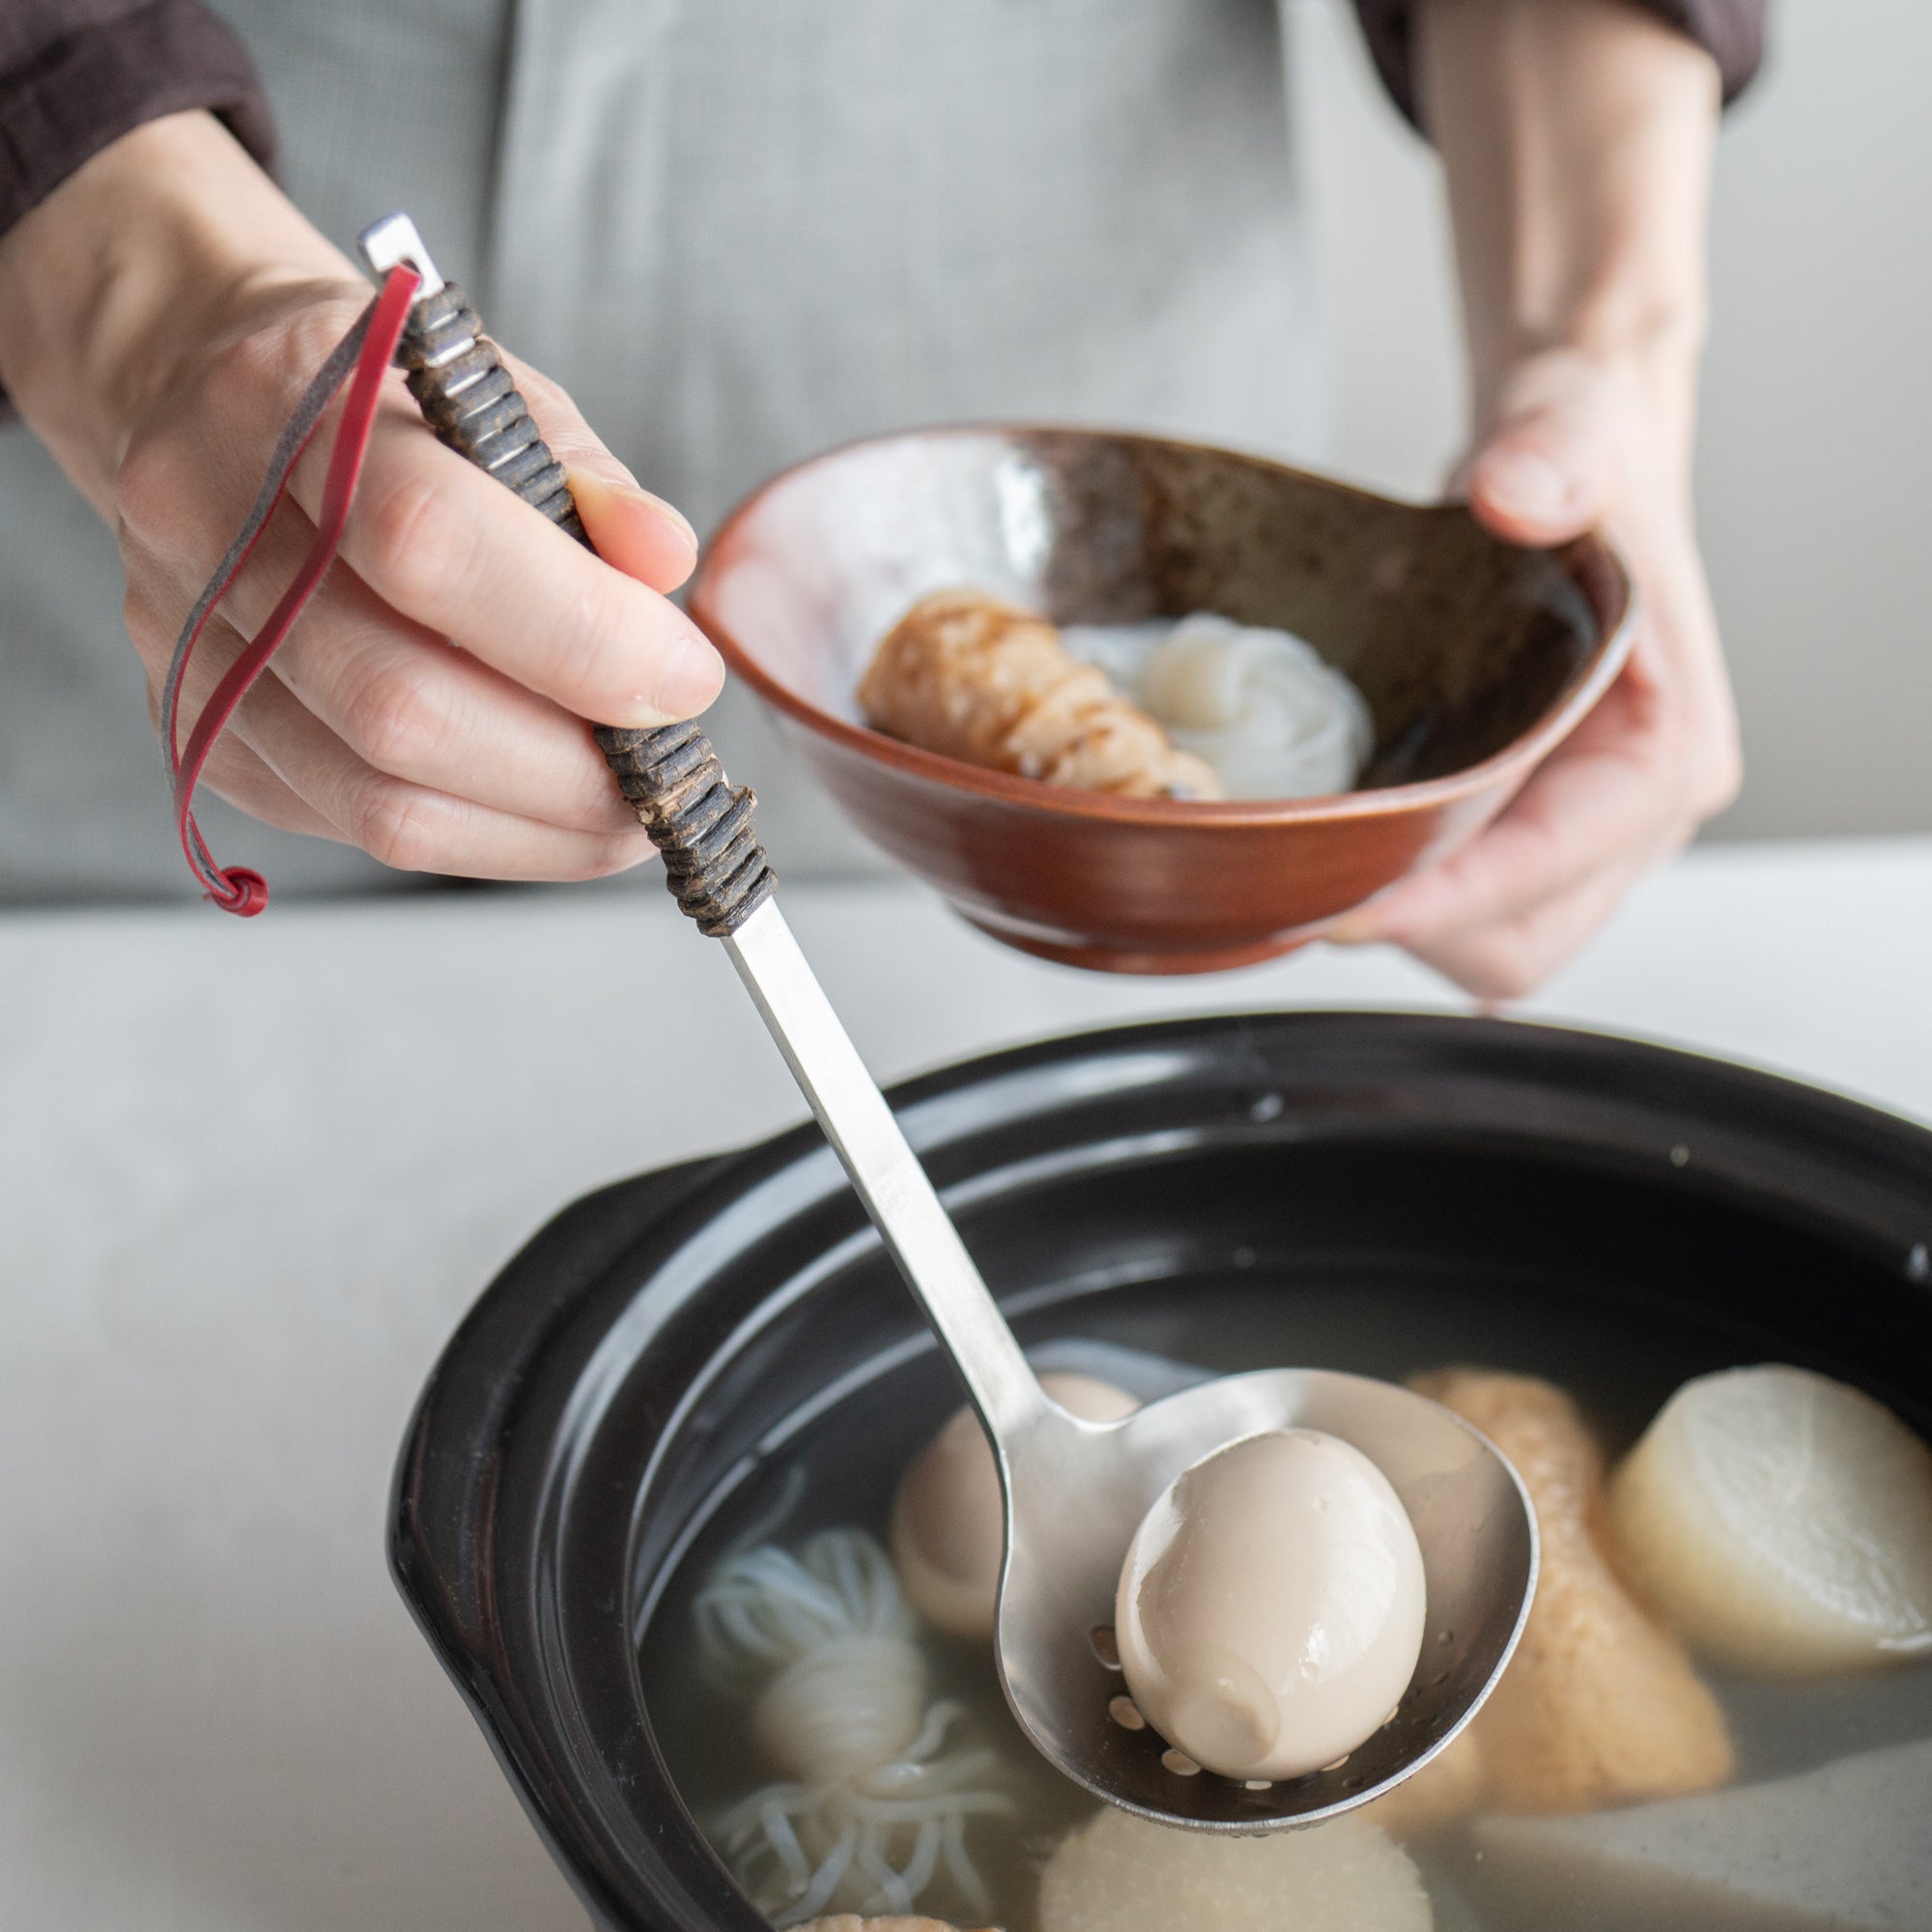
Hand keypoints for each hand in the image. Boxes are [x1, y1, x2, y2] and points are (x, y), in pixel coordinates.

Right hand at [118, 280, 718, 879]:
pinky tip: (553, 808)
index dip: (584, 636)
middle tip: (674, 768)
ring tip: (634, 805)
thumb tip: (663, 563)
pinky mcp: (208, 740)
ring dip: (546, 825)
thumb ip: (582, 478)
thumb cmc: (377, 405)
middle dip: (576, 766)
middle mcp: (206, 532)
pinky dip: (493, 838)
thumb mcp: (489, 392)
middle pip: (403, 707)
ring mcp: (191, 652)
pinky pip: (369, 831)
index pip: (432, 543)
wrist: (203, 404)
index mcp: (287, 407)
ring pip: (386, 800)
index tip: (688, 677)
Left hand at [1331, 348, 1739, 997]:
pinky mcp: (1521, 827)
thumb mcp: (1570, 436)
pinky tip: (1329, 840)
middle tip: (1302, 883)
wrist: (1573, 452)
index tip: (1344, 906)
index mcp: (1665, 756)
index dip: (1443, 901)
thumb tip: (1515, 493)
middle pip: (1518, 946)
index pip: (1548, 874)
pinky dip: (1394, 894)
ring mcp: (1576, 832)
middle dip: (1414, 930)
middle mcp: (1631, 816)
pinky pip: (1457, 907)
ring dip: (1398, 921)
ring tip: (1307, 861)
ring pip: (1485, 946)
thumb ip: (1550, 459)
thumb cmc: (1585, 460)